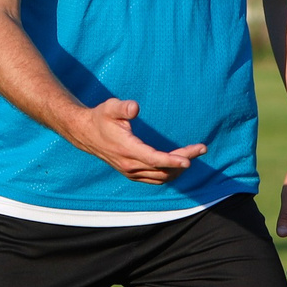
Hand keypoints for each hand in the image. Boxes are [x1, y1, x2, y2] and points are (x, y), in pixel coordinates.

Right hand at [69, 98, 204, 184]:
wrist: (86, 133)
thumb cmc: (101, 117)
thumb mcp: (110, 107)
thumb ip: (123, 107)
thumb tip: (135, 107)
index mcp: (127, 150)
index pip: (154, 159)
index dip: (172, 160)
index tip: (190, 160)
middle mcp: (130, 165)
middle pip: (162, 168)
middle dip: (184, 160)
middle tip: (201, 148)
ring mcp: (131, 172)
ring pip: (161, 177)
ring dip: (178, 169)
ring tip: (193, 154)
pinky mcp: (132, 173)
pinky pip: (155, 179)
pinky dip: (169, 173)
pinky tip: (179, 163)